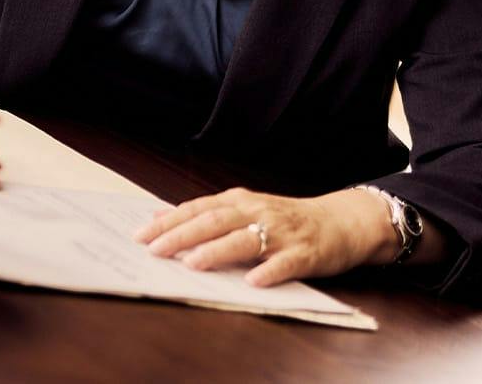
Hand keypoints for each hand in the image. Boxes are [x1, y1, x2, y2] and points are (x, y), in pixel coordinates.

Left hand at [132, 186, 395, 286]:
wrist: (340, 220)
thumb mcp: (244, 209)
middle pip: (214, 222)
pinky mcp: (305, 253)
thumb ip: (206, 213)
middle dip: (182, 235)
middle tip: (155, 250)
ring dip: (218, 251)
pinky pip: (285, 263)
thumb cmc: (286, 219)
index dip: (169, 221)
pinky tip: (253, 281)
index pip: (197, 209)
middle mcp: (257, 212)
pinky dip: (269, 271)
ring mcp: (281, 232)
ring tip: (194, 263)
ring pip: (245, 240)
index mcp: (239, 201)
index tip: (141, 234)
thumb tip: (159, 215)